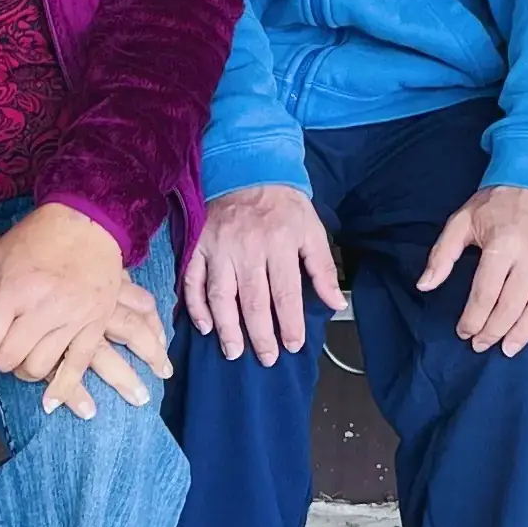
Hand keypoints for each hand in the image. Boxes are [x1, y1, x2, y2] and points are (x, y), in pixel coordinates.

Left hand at [0, 203, 170, 409]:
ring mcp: (73, 316)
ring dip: (24, 370)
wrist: (90, 219)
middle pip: (8, 358)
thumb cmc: (37, 238)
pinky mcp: (95, 322)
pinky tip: (50, 401)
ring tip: (23, 355)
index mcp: (14, 289)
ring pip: (39, 366)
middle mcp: (43, 306)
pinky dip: (62, 388)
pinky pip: (77, 366)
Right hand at [181, 184, 347, 362]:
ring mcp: (219, 248)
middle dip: (260, 335)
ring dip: (226, 328)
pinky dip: (195, 306)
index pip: (286, 293)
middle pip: (253, 301)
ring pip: (221, 296)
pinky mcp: (197, 246)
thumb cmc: (283, 205)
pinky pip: (192, 281)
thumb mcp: (312, 230)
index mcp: (280, 243)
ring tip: (233, 351)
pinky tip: (204, 326)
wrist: (246, 168)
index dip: (290, 324)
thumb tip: (335, 304)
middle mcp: (247, 248)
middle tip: (266, 358)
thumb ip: (323, 269)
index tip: (293, 345)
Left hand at [419, 185, 527, 356]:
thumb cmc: (502, 198)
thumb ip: (442, 253)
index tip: (465, 332)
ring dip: (524, 334)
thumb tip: (426, 284)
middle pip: (511, 306)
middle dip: (493, 331)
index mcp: (503, 243)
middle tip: (482, 344)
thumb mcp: (463, 219)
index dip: (472, 320)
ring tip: (510, 348)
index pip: (485, 295)